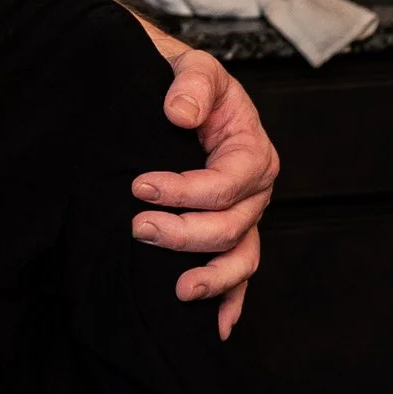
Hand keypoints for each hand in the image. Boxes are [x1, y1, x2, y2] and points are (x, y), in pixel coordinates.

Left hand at [130, 43, 277, 338]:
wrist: (177, 92)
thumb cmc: (186, 83)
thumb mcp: (192, 67)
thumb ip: (191, 84)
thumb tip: (180, 114)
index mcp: (250, 149)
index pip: (226, 183)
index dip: (184, 190)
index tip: (139, 186)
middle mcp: (254, 189)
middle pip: (231, 226)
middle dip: (185, 233)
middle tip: (138, 228)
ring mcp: (244, 215)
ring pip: (239, 258)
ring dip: (211, 277)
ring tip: (177, 290)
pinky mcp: (229, 232)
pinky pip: (238, 273)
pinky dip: (231, 301)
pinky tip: (216, 326)